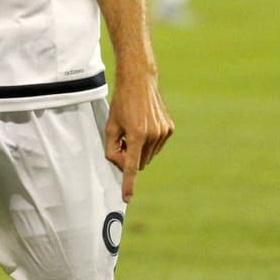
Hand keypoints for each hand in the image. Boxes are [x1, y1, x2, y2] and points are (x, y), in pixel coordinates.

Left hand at [105, 72, 173, 201]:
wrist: (140, 81)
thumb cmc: (122, 102)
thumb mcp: (110, 125)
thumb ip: (112, 148)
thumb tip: (121, 165)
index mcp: (136, 134)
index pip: (132, 166)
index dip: (128, 184)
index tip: (127, 198)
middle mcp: (153, 135)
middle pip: (139, 161)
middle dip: (129, 157)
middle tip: (122, 140)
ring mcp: (163, 132)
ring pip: (148, 155)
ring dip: (139, 150)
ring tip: (133, 130)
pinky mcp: (169, 129)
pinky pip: (156, 146)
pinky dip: (149, 142)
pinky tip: (144, 126)